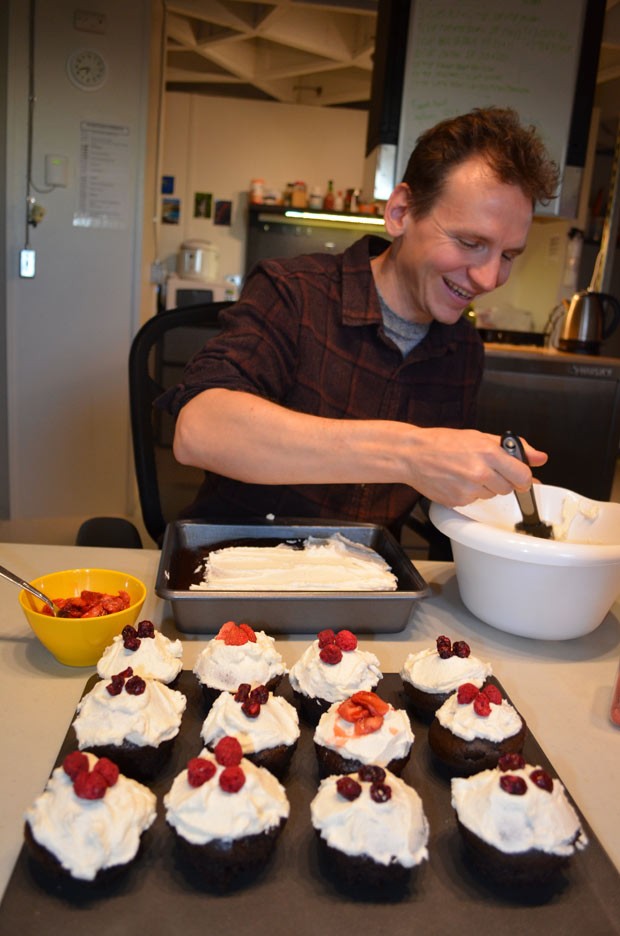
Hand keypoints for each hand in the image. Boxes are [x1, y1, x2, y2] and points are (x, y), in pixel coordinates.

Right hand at [406, 428, 547, 506]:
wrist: (412, 455)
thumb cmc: (442, 443)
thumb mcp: (480, 437)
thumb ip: (514, 448)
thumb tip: (540, 457)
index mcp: (488, 453)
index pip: (522, 475)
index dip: (523, 478)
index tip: (520, 477)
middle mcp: (480, 473)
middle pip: (508, 489)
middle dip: (501, 481)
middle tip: (485, 469)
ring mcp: (468, 489)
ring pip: (491, 495)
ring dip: (484, 487)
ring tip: (466, 472)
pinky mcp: (458, 501)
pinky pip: (474, 501)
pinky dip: (469, 493)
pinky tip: (456, 480)